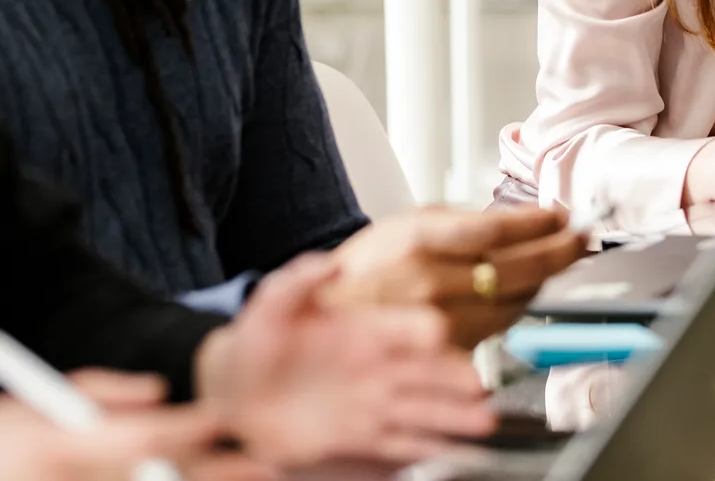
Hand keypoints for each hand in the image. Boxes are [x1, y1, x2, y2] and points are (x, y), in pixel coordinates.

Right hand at [0, 371, 267, 480]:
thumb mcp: (34, 402)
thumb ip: (102, 393)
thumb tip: (158, 394)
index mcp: (70, 444)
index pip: (150, 435)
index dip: (194, 428)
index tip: (227, 422)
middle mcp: (79, 478)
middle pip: (162, 480)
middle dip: (216, 476)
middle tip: (266, 472)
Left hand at [196, 254, 495, 466]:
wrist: (232, 389)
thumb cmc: (255, 342)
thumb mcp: (274, 301)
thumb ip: (302, 279)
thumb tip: (331, 266)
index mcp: (365, 330)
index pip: (408, 327)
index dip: (425, 331)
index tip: (440, 335)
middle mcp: (377, 366)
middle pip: (427, 373)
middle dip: (456, 381)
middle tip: (480, 389)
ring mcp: (371, 402)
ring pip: (421, 410)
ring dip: (452, 418)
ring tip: (482, 424)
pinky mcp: (358, 435)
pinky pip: (397, 443)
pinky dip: (424, 448)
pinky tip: (447, 450)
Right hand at [322, 206, 585, 346]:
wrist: (332, 320)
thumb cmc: (369, 267)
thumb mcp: (409, 222)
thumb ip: (464, 220)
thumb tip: (524, 220)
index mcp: (422, 240)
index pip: (500, 229)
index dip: (540, 222)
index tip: (562, 215)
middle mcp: (433, 282)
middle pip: (520, 266)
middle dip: (561, 250)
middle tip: (580, 237)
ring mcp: (442, 322)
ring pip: (517, 300)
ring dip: (544, 279)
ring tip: (557, 259)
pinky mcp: (448, 352)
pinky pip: (499, 326)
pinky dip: (517, 306)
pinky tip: (524, 289)